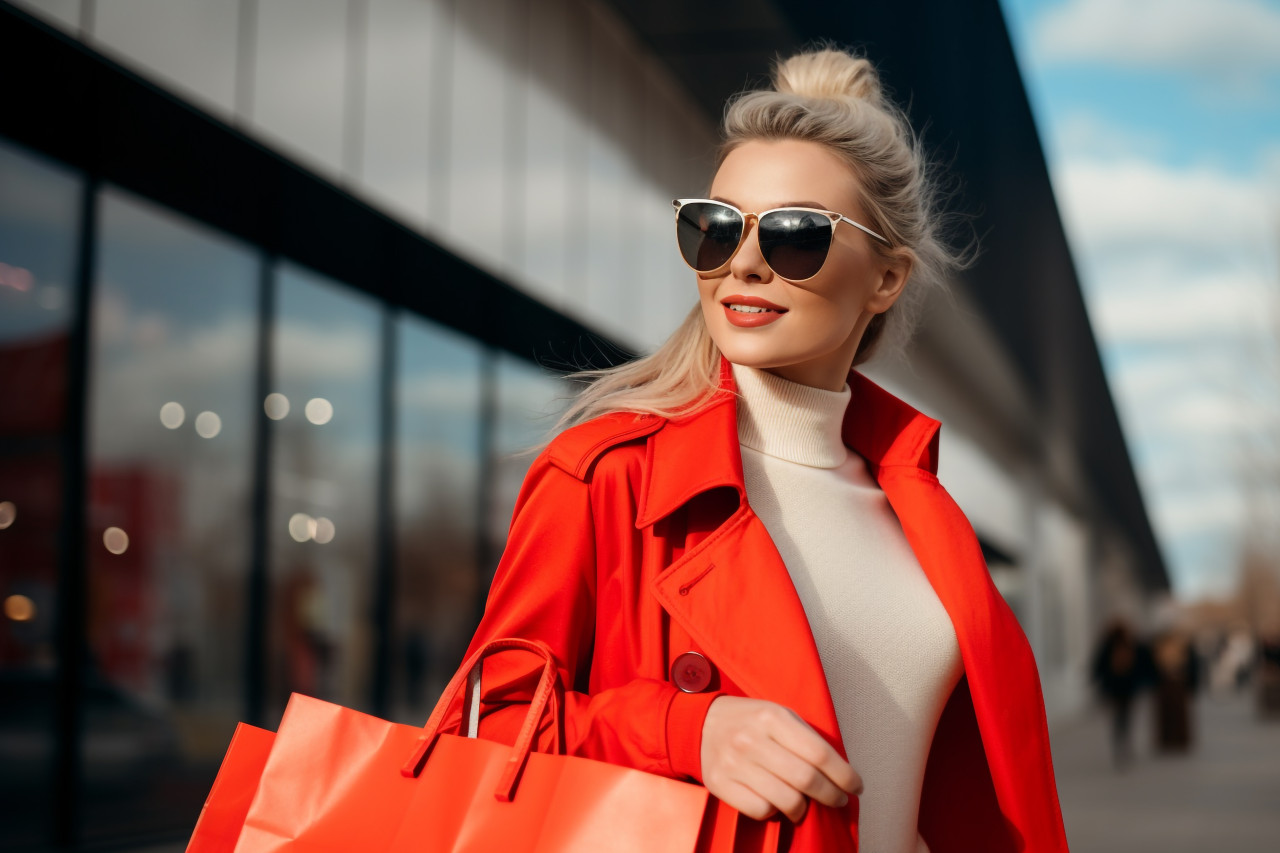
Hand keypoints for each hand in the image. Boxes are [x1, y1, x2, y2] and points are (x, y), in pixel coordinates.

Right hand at [700, 695, 861, 821]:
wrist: (701, 724)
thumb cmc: (749, 720)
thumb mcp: (779, 714)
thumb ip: (806, 738)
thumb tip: (840, 771)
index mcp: (772, 717)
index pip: (819, 753)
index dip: (844, 775)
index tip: (855, 785)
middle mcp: (752, 739)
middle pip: (806, 779)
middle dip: (831, 795)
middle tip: (838, 799)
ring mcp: (734, 763)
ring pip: (786, 800)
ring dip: (804, 808)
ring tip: (806, 803)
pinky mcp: (720, 784)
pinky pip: (761, 811)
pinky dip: (774, 811)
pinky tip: (775, 801)